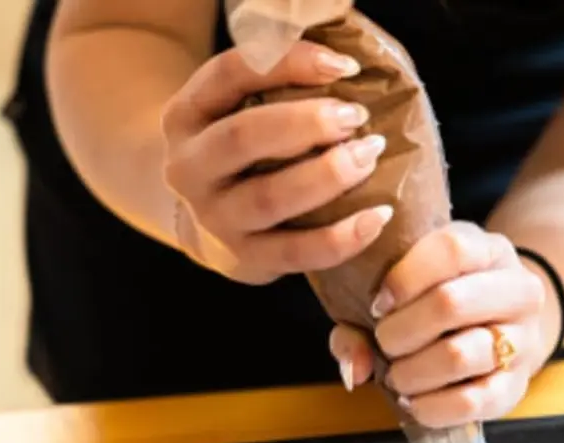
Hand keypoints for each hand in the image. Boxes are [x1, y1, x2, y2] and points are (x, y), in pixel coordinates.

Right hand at [161, 42, 392, 284]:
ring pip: (269, 197)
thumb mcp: (236, 109)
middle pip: (242, 137)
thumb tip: (343, 65)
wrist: (207, 224)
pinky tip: (377, 217)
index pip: (230, 74)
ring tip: (370, 155)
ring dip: (327, 175)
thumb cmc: (240, 152)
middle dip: (306, 123)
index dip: (288, 63)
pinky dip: (341, 237)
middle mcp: (188, 168)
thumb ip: (274, 82)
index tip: (345, 66)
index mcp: (186, 115)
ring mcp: (214, 218)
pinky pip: (296, 252)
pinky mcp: (244, 259)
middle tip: (356, 117)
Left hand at [329, 222, 556, 428]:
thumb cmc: (440, 302)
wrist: (503, 329)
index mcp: (489, 251)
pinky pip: (471, 402)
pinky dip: (430, 407)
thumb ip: (361, 317)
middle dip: (400, 331)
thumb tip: (355, 367)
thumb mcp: (409, 287)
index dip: (403, 279)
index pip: (450, 251)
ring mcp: (523, 341)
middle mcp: (519, 292)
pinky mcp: (516, 388)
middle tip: (385, 343)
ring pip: (459, 356)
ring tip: (397, 375)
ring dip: (412, 372)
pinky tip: (413, 401)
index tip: (377, 304)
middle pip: (450, 303)